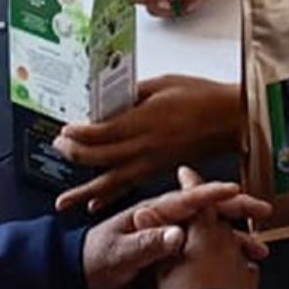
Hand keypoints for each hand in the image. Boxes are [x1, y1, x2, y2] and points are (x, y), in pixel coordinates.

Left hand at [54, 75, 240, 211]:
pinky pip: (129, 186)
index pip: (100, 132)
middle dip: (73, 154)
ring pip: (110, 181)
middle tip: (57, 146)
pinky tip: (95, 204)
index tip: (63, 130)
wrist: (230, 120)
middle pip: (98, 158)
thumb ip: (132, 93)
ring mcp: (151, 163)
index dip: (77, 134)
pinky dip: (110, 196)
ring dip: (84, 191)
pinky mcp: (159, 171)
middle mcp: (143, 147)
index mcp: (143, 121)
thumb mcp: (162, 83)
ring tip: (63, 202)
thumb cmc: (201, 96)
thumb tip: (107, 98)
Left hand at [82, 169, 269, 288]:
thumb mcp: (119, 253)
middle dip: (236, 210)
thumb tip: (177, 235)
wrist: (80, 280)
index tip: (236, 191)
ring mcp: (169, 238)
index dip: (212, 194)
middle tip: (261, 212)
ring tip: (259, 248)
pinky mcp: (170, 256)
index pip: (188, 200)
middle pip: (206, 212)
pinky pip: (203, 251)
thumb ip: (147, 244)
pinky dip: (223, 256)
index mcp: (151, 213)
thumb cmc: (93, 261)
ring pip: (209, 234)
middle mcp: (164, 222)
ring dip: (235, 238)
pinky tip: (239, 264)